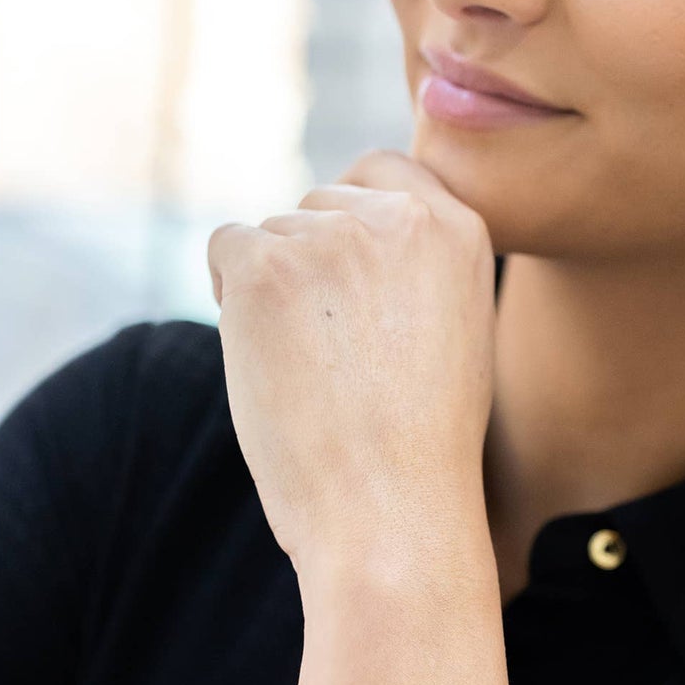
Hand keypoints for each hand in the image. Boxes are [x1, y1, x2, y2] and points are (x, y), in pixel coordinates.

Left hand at [205, 149, 496, 568]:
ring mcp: (329, 236)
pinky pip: (224, 249)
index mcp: (460, 230)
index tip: (349, 282)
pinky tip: (272, 363)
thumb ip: (415, 272)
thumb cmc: (420, 451)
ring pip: (271, 236)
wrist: (391, 512)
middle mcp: (399, 217)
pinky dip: (232, 302)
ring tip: (315, 378)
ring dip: (273, 295)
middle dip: (310, 267)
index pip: (384, 172)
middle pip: (319, 207)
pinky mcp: (264, 265)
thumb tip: (345, 239)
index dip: (351, 219)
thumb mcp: (453, 337)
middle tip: (336, 358)